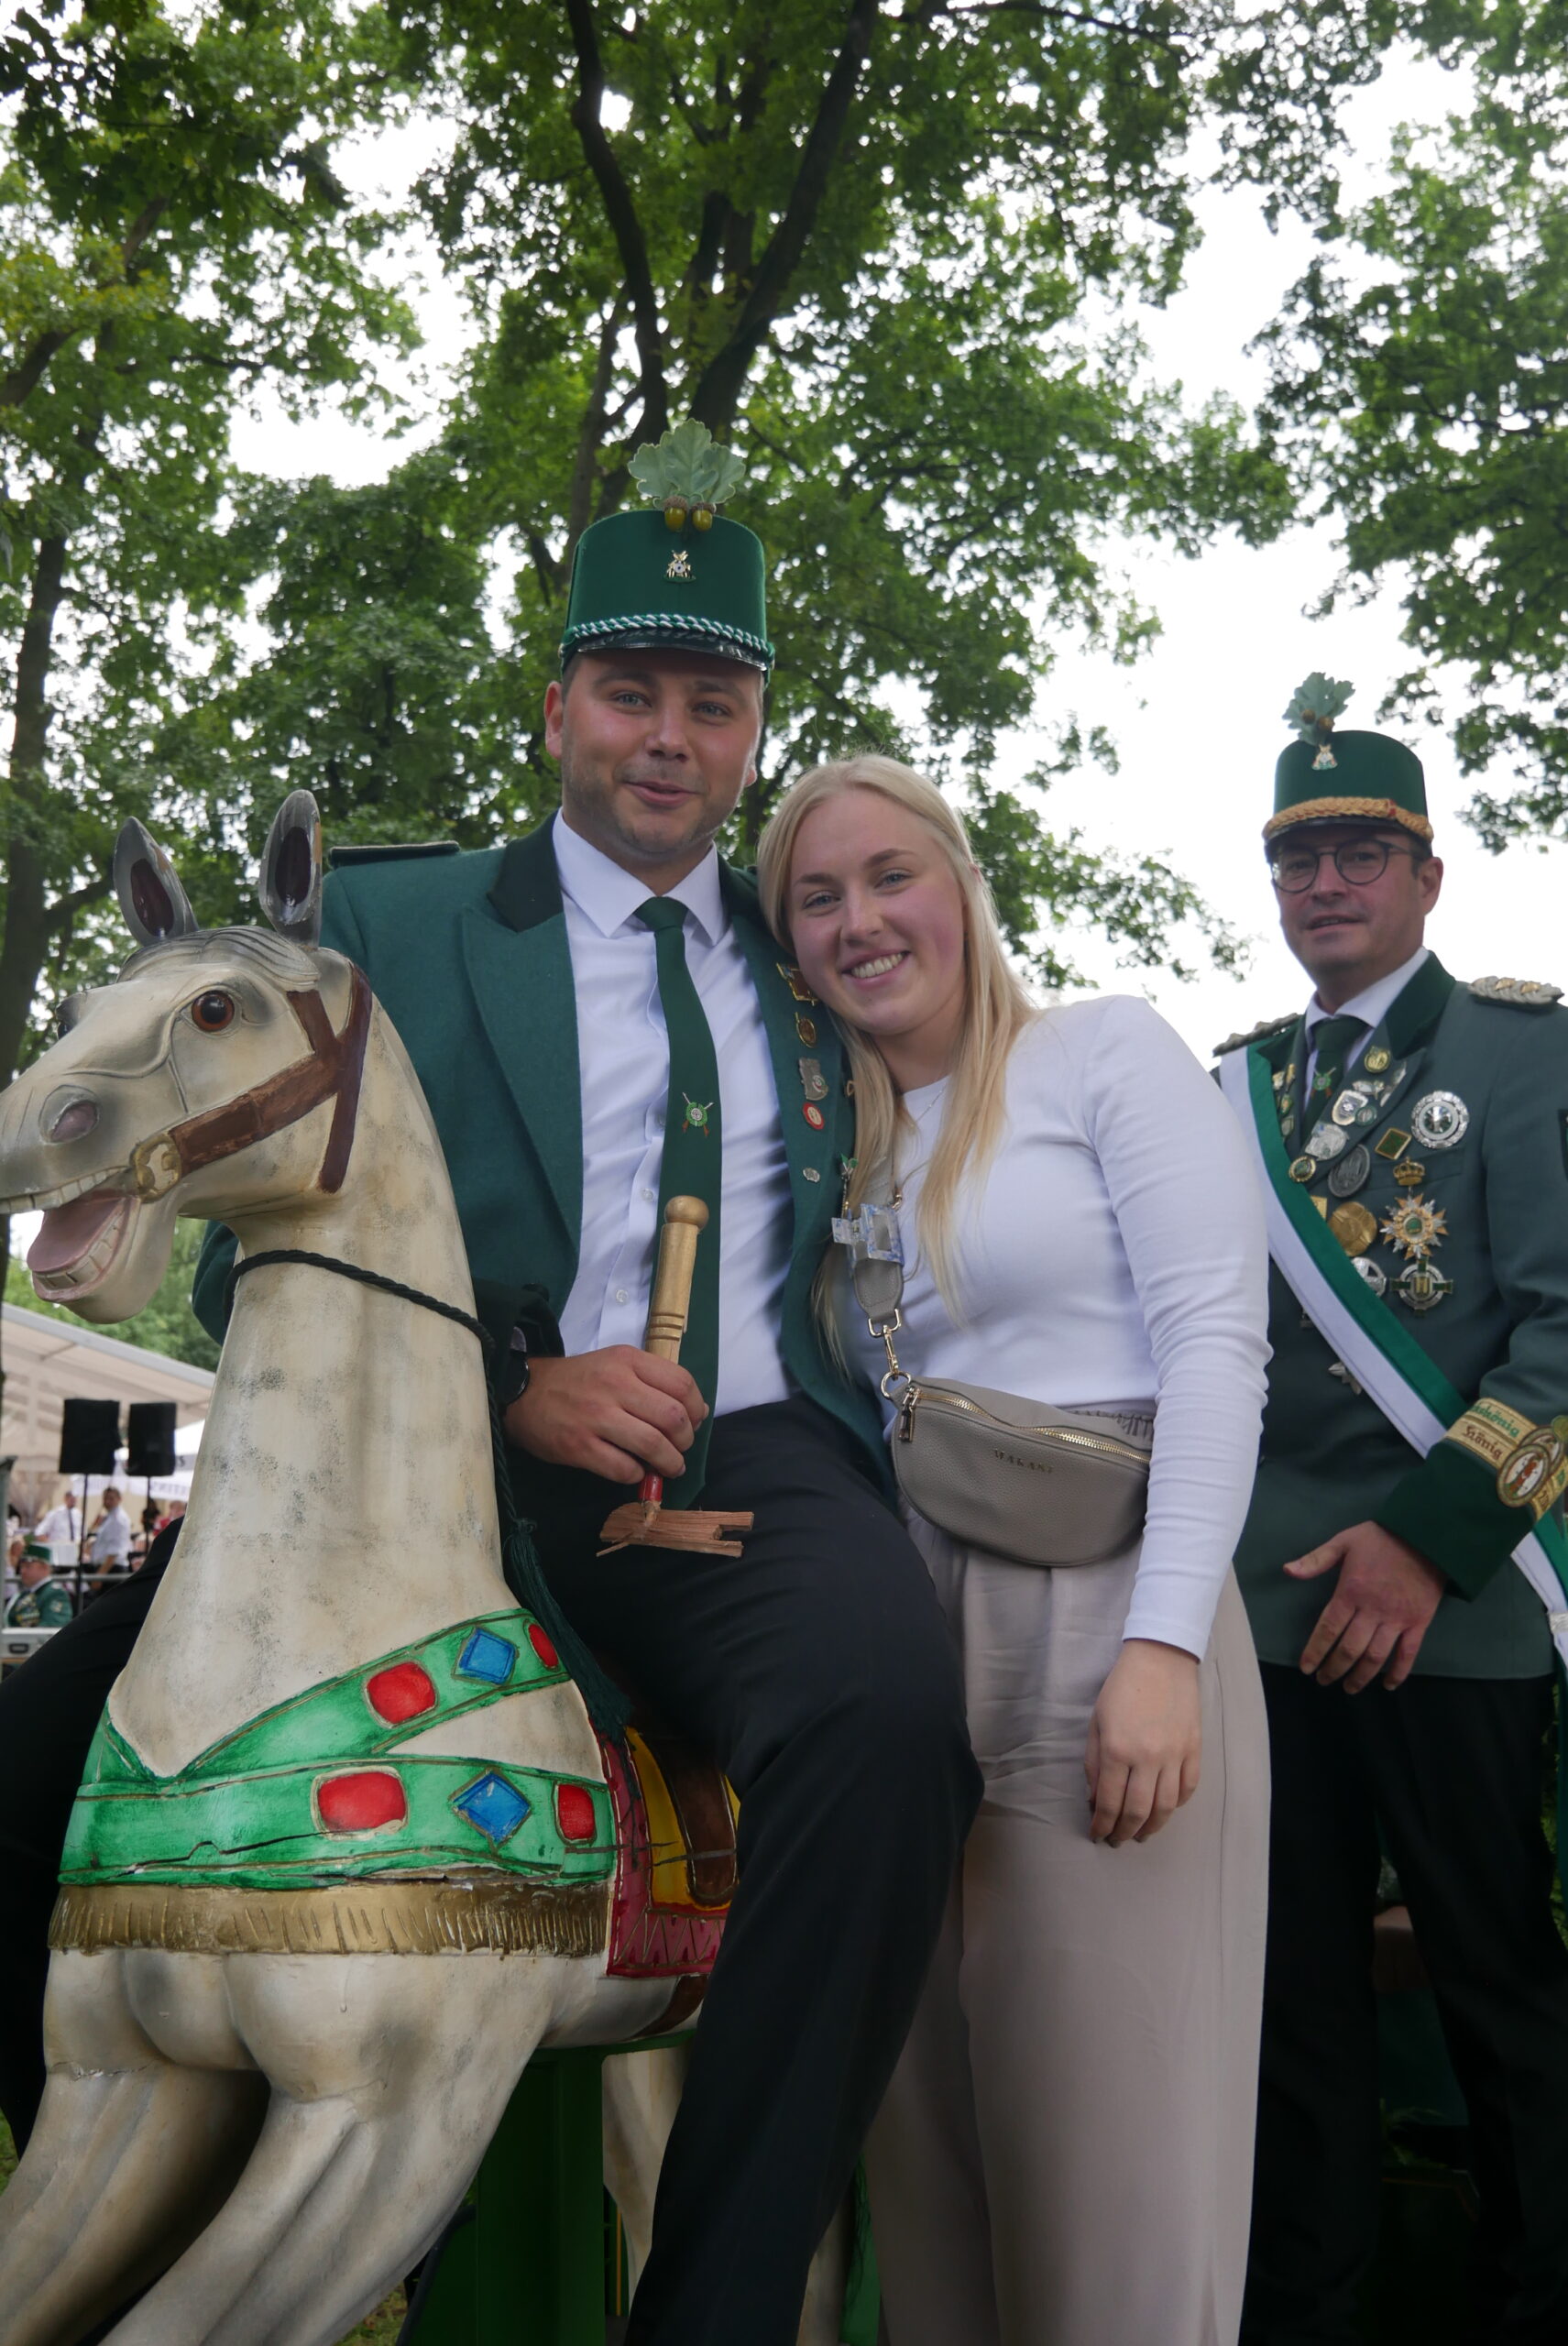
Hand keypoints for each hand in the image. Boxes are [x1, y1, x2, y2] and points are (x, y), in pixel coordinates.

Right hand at [503, 1348, 706, 1482]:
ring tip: (669, 1467)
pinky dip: (637, 1475)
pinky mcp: (579, 1446)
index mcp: (627, 1361)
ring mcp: (596, 1416)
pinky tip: (635, 1471)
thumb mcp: (615, 1364)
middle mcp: (615, 1385)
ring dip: (669, 1463)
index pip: (682, 1384)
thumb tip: (695, 1412)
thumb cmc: (578, 1381)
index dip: (697, 1408)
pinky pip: (624, 1468)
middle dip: (685, 1440)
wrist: (524, 1393)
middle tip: (680, 1448)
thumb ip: (652, 1381)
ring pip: (653, 1445)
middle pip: (673, 1418)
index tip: (694, 1421)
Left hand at [1084, 1638, 1201, 1846]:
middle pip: (1138, 1811)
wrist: (1160, 1659)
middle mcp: (1147, 1758)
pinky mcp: (1194, 1750)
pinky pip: (1188, 1788)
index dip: (1102, 1824)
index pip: (1109, 1802)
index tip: (1098, 1834)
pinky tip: (1165, 1809)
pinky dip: (1177, 1805)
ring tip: (1142, 1834)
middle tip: (1118, 1840)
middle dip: (1125, 1832)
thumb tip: (1096, 1800)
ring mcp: (1174, 1755)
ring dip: (1152, 1827)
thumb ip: (1094, 1764)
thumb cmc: (1121, 1689)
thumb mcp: (1096, 1723)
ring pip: (1166, 1807)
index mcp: (1118, 1750)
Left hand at [1288, 1521, 1444, 1690]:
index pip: (1328, 1629)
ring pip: (1376, 1656)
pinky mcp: (1419, 1622)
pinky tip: (1388, 1686)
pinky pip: (1408, 1654)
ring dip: (1361, 1676)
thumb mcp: (1344, 1541)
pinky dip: (1398, 1673)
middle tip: (1324, 1681)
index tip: (1306, 1669)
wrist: (1426, 1535)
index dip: (1315, 1651)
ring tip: (1349, 1688)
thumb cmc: (1381, 1538)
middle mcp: (1372, 1610)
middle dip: (1334, 1669)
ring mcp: (1397, 1619)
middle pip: (1350, 1648)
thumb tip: (1287, 1571)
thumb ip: (1316, 1559)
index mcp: (1351, 1592)